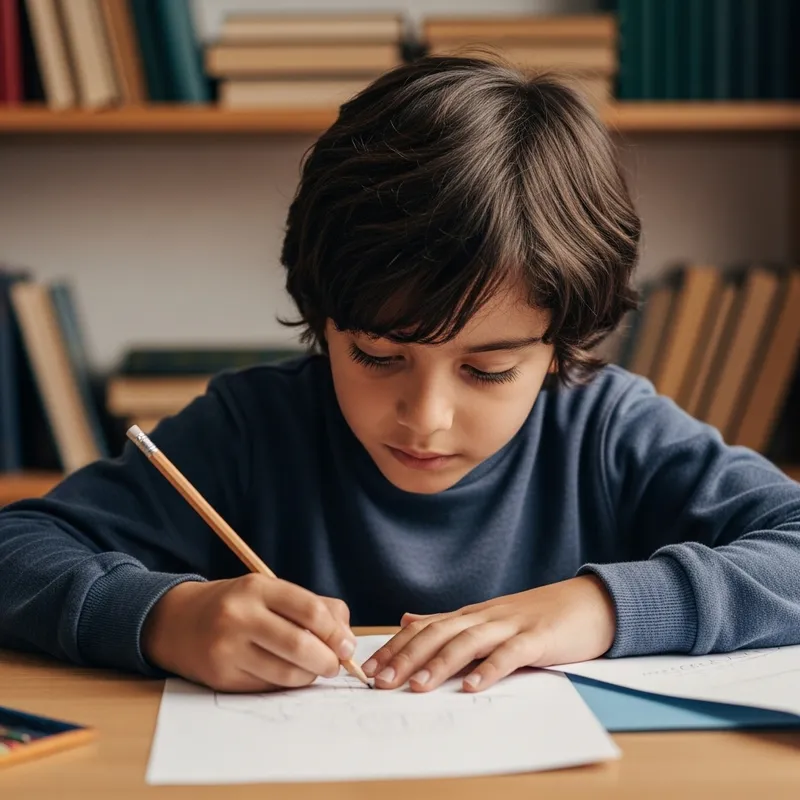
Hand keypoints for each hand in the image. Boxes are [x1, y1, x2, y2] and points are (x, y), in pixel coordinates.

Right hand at [141, 575, 355, 691]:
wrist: (178, 621)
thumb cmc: (237, 605)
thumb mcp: (270, 591)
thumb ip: (314, 606)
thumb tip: (347, 639)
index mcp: (257, 587)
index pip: (310, 610)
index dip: (336, 632)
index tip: (347, 646)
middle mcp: (240, 615)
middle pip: (300, 645)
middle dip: (328, 661)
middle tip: (335, 665)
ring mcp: (227, 648)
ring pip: (286, 673)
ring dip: (309, 676)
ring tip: (313, 670)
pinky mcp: (221, 677)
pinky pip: (267, 687)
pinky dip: (286, 685)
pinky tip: (287, 675)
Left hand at [362, 575, 615, 692]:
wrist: (589, 602)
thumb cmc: (537, 616)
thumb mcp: (488, 618)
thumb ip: (448, 622)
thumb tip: (407, 619)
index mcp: (471, 616)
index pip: (425, 629)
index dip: (396, 648)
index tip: (370, 669)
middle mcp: (485, 617)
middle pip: (439, 634)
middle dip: (407, 657)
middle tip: (381, 681)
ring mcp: (511, 626)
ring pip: (469, 642)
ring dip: (441, 664)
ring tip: (418, 686)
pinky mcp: (538, 639)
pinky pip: (510, 655)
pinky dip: (490, 670)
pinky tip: (472, 687)